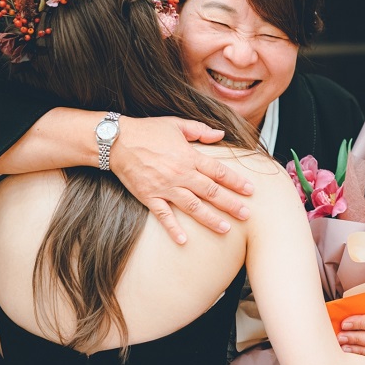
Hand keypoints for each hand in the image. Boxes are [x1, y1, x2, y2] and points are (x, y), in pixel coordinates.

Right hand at [112, 116, 253, 241]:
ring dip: (209, 218)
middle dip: (230, 203)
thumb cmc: (148, 131)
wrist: (115, 140)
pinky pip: (163, 215)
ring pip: (192, 206)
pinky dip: (173, 228)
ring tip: (225, 229)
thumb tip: (221, 134)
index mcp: (189, 156)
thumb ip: (200, 130)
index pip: (218, 171)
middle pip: (210, 191)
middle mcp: (180, 174)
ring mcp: (164, 187)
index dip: (235, 181)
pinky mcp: (149, 197)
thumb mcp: (176, 124)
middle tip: (246, 214)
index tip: (249, 190)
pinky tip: (184, 241)